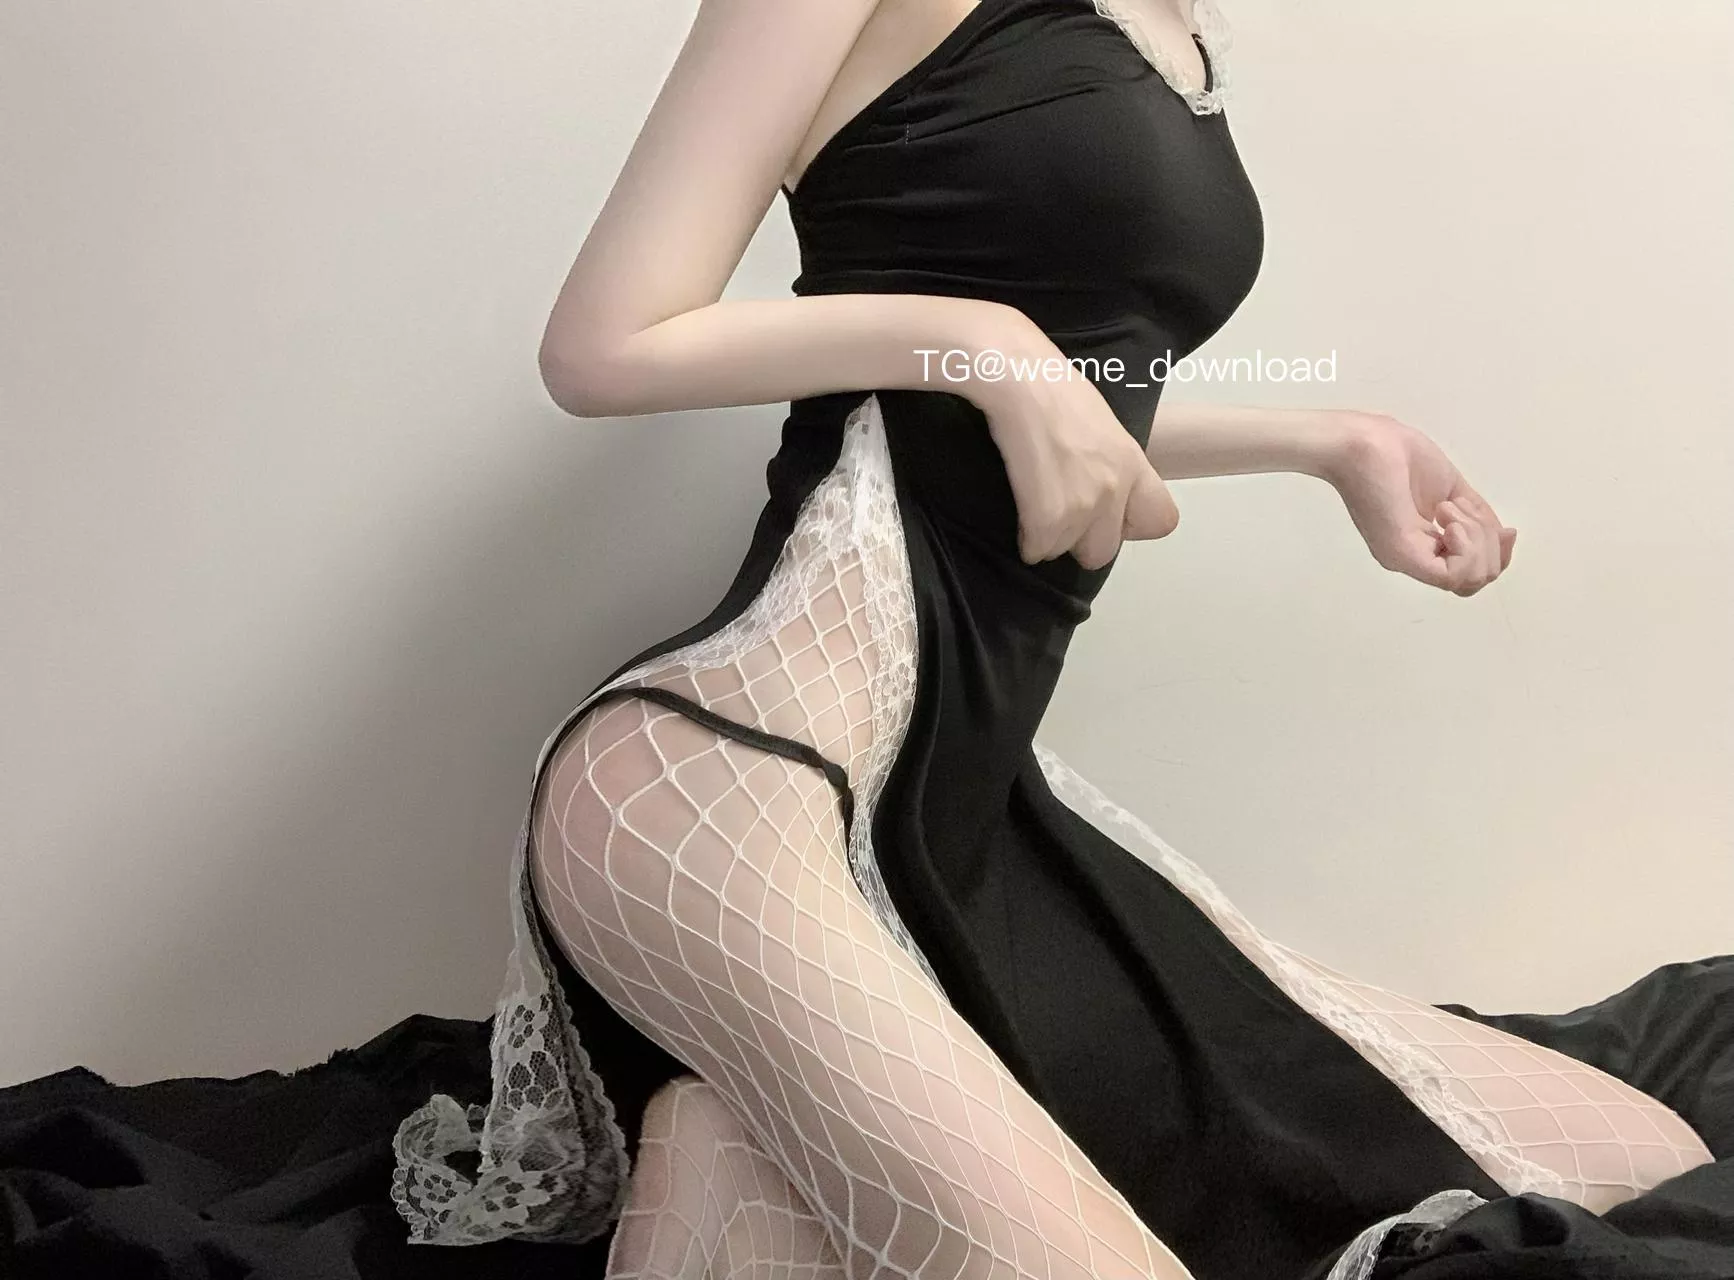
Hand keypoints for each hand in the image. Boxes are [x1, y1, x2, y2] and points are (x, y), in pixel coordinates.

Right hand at [972, 325, 1178, 568]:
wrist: (1020, 378)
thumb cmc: (1053, 389)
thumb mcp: (1102, 426)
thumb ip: (1110, 464)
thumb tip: (1096, 487)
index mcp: (1133, 465)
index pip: (1161, 521)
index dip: (1129, 524)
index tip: (1105, 513)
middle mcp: (1115, 490)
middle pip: (1102, 553)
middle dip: (1078, 540)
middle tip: (1057, 513)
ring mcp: (1084, 506)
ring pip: (1062, 552)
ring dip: (1046, 536)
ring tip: (1033, 499)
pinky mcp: (1049, 517)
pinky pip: (1036, 550)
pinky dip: (1024, 537)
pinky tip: (1020, 509)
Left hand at [1325, 412, 1517, 594]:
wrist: (1364, 441)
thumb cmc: (1398, 455)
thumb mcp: (1451, 488)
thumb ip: (1476, 515)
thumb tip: (1503, 534)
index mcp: (1424, 545)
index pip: (1473, 575)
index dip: (1499, 554)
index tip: (1503, 527)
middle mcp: (1416, 559)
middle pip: (1477, 580)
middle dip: (1489, 542)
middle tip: (1459, 507)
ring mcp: (1407, 560)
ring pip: (1470, 579)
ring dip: (1477, 537)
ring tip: (1448, 507)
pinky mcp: (1403, 553)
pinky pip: (1453, 574)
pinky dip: (1465, 543)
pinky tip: (1447, 514)